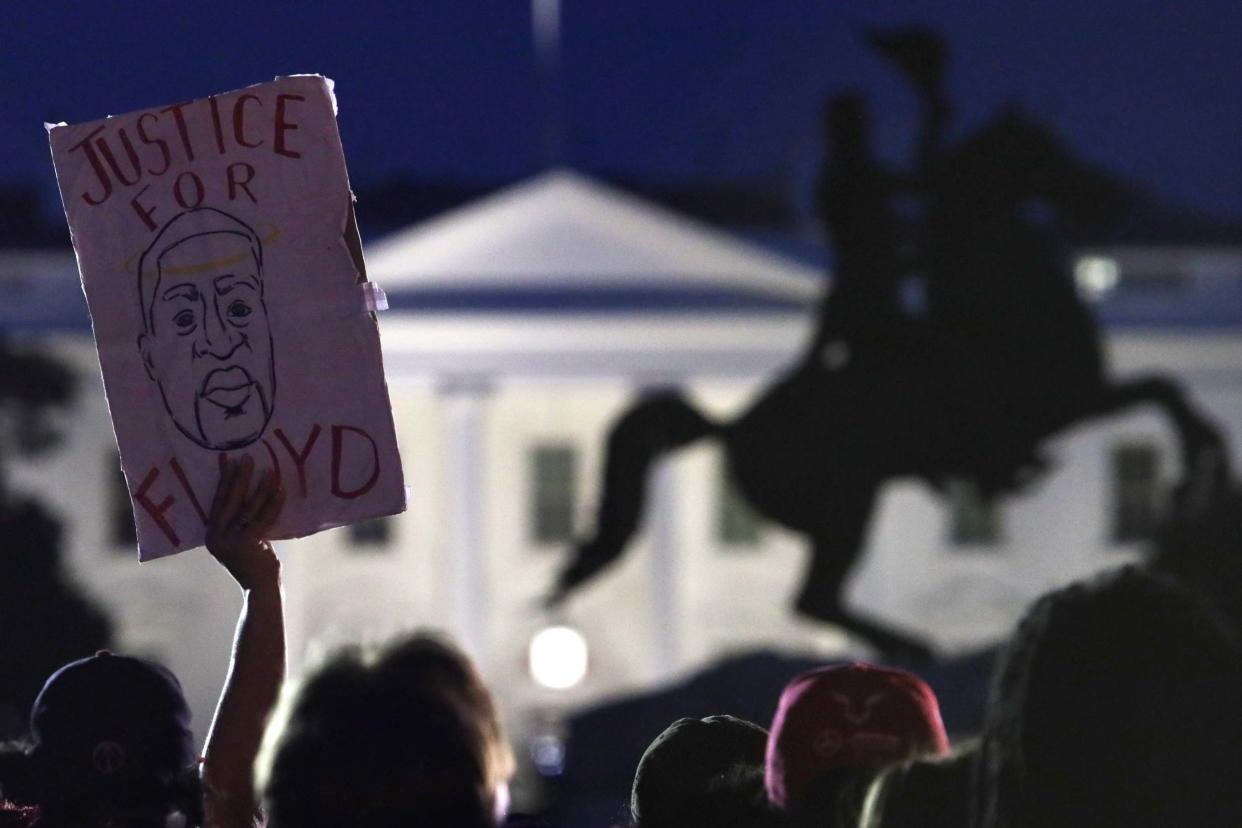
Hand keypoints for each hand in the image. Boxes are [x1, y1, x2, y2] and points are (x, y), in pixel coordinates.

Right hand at [206, 455, 285, 590]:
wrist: (261, 589)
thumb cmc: (255, 565)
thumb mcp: (243, 541)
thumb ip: (242, 524)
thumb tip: (252, 496)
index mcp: (212, 535)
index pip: (218, 503)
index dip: (224, 482)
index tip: (230, 462)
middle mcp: (216, 537)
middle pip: (229, 500)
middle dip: (239, 478)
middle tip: (247, 458)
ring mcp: (230, 541)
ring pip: (248, 507)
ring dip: (260, 487)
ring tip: (269, 470)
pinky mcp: (246, 543)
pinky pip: (263, 517)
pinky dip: (273, 502)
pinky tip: (281, 489)